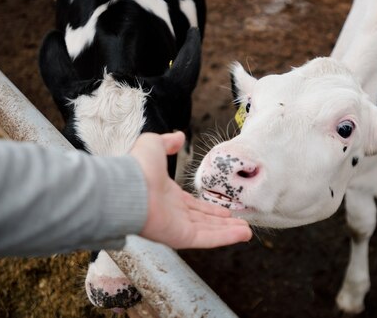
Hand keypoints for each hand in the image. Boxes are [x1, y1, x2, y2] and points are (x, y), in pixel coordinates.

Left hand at [129, 131, 251, 248]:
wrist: (128, 186)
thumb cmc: (138, 167)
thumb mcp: (154, 144)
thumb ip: (168, 142)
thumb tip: (178, 136)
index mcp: (167, 196)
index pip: (193, 206)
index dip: (210, 208)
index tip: (225, 210)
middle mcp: (173, 214)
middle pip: (204, 221)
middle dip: (223, 223)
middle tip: (240, 222)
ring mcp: (177, 227)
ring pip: (209, 231)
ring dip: (229, 231)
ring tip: (248, 232)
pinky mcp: (180, 237)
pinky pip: (208, 238)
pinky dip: (226, 237)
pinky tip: (243, 234)